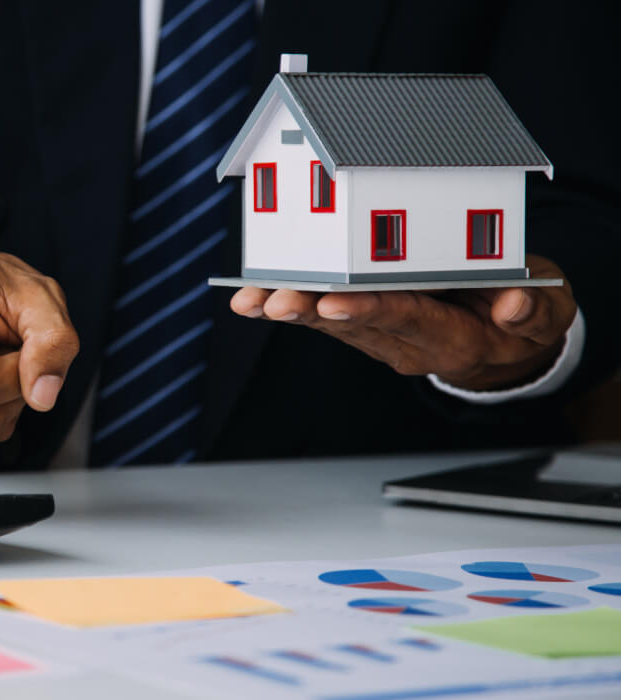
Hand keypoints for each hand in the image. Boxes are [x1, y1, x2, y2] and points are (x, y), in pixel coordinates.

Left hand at [230, 255, 575, 390]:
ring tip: (249, 302)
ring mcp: (381, 336)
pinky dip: (287, 306)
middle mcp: (407, 343)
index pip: (407, 320)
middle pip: (355, 325)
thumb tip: (514, 307)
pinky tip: (248, 300)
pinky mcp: (363, 324)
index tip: (333, 301)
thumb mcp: (548, 311)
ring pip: (329, 323)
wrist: (506, 340)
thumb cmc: (526, 316)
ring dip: (289, 310)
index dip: (369, 309)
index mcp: (452, 338)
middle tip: (275, 303)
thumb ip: (535, 311)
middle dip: (312, 312)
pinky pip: (322, 316)